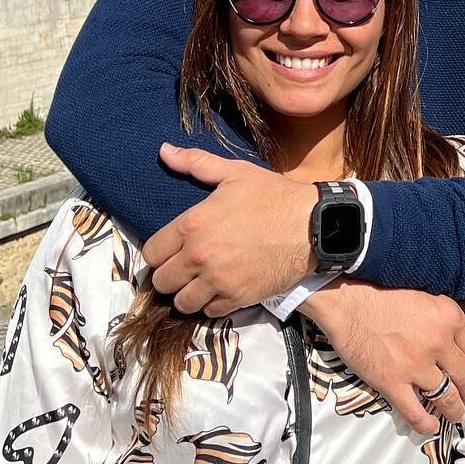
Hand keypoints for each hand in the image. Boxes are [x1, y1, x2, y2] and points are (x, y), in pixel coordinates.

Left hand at [145, 146, 314, 314]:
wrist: (312, 226)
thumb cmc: (274, 196)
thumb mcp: (235, 172)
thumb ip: (195, 163)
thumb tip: (163, 151)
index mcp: (193, 224)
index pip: (151, 252)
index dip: (159, 252)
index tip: (170, 251)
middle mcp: (199, 256)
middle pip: (161, 282)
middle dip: (169, 276)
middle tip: (184, 268)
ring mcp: (218, 280)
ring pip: (182, 303)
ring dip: (187, 294)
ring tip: (199, 283)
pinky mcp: (237, 297)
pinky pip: (208, 312)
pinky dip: (211, 304)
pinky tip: (220, 289)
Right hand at [300, 281, 464, 433]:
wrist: (347, 301)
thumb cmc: (382, 292)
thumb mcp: (426, 292)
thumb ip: (452, 307)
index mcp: (448, 318)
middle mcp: (438, 342)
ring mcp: (416, 365)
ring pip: (447, 397)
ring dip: (455, 410)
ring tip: (456, 414)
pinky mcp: (393, 382)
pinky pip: (415, 412)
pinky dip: (425, 424)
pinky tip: (431, 427)